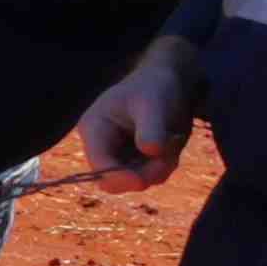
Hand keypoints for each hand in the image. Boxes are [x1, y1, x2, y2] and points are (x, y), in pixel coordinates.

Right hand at [64, 45, 199, 196]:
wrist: (170, 83)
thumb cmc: (156, 87)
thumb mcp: (153, 103)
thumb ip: (151, 127)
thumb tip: (150, 151)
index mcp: (94, 128)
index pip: (98, 163)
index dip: (117, 176)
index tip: (141, 181)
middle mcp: (102, 146)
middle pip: (114, 180)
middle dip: (143, 174)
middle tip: (168, 158)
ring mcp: (119, 155)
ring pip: (136, 181)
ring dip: (159, 168)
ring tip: (173, 142)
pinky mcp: (136, 160)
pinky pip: (150, 176)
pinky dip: (165, 166)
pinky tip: (171, 146)